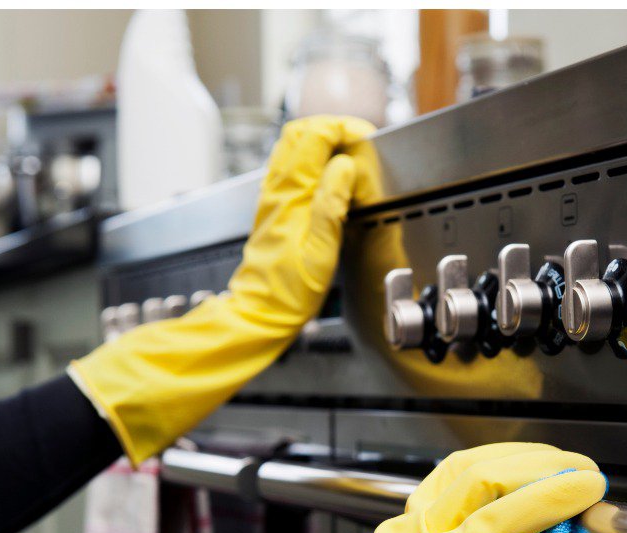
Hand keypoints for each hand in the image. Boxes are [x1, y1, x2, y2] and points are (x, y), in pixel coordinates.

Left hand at [70, 116, 374, 464]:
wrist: (260, 311)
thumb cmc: (289, 290)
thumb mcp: (321, 251)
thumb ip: (332, 204)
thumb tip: (345, 167)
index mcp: (291, 195)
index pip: (313, 136)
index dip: (342, 128)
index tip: (366, 139)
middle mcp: (278, 190)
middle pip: (300, 132)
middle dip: (333, 127)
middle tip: (361, 141)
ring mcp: (274, 197)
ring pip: (294, 147)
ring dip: (323, 141)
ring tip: (351, 155)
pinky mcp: (276, 208)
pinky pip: (292, 167)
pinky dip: (314, 159)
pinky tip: (330, 176)